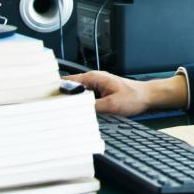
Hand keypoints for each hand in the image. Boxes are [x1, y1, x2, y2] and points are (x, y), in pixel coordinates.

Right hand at [63, 71, 186, 115]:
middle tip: (51, 111)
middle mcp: (93, 80)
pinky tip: (76, 115)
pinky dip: (80, 106)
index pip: (67, 81)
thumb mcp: (111, 104)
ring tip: (61, 114)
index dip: (55, 89)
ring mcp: (96, 87)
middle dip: (61, 98)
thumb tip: (75, 111)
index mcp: (93, 78)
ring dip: (71, 103)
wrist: (148, 97)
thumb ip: (92, 107)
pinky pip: (85, 100)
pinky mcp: (100, 94)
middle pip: (70, 89)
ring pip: (77, 95)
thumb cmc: (134, 97)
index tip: (45, 99)